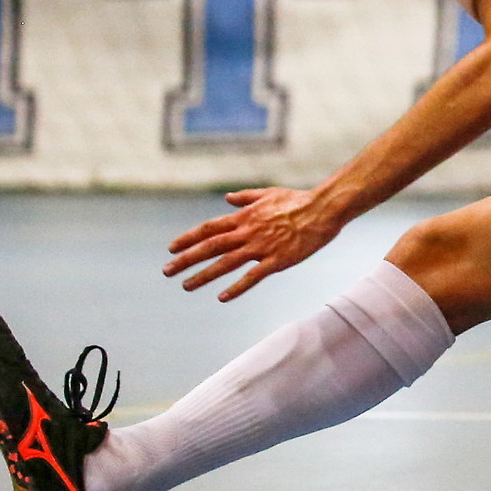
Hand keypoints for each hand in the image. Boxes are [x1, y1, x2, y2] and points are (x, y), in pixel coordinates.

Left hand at [165, 186, 342, 300]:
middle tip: (167, 271)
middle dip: (186, 259)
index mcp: (245, 216)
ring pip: (225, 263)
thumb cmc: (297, 200)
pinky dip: (236, 287)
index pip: (209, 229)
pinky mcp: (276, 260)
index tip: (171, 249)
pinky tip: (222, 297)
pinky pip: (252, 277)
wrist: (323, 209)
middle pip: (210, 247)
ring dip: (203, 275)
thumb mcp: (269, 193)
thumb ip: (246, 197)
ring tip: (186, 285)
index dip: (188, 239)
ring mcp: (261, 247)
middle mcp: (248, 232)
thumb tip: (227, 198)